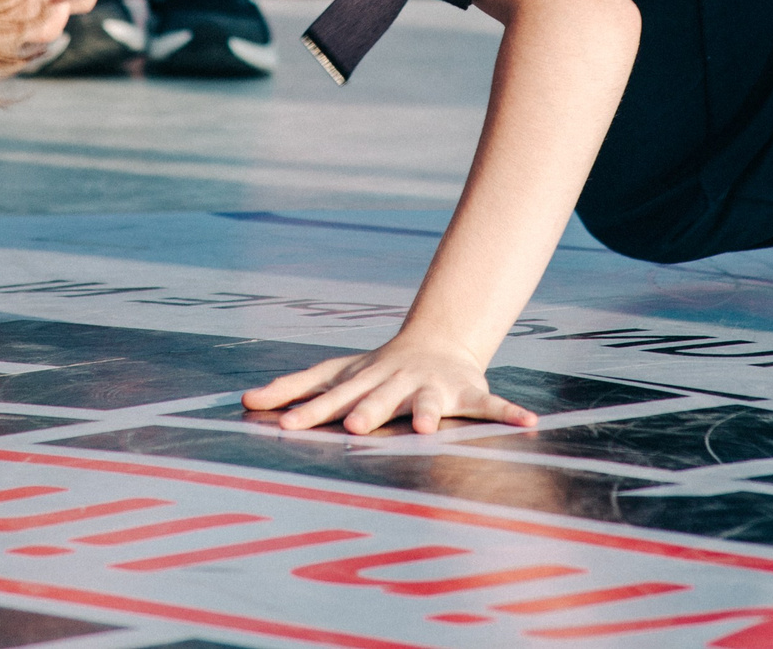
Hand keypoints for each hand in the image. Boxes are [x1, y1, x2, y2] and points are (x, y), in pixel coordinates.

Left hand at [242, 334, 538, 434]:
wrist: (437, 342)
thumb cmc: (377, 370)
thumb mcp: (337, 373)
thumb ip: (295, 388)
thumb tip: (244, 400)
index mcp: (364, 380)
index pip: (331, 396)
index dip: (310, 410)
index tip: (287, 426)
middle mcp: (397, 381)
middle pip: (377, 398)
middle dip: (366, 411)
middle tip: (352, 427)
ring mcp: (433, 387)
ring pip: (430, 402)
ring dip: (427, 413)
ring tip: (425, 430)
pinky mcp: (468, 393)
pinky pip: (492, 406)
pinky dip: (510, 414)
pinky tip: (529, 425)